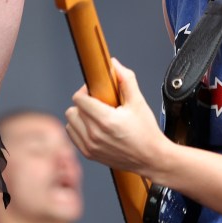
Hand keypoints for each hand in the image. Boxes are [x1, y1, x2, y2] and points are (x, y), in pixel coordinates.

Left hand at [65, 58, 167, 176]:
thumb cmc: (146, 132)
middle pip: (73, 110)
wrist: (151, 158)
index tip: (96, 92)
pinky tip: (94, 127)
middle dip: (83, 103)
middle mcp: (95, 135)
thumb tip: (114, 64)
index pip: (79, 99)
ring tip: (96, 117)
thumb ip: (126, 80)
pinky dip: (79, 129)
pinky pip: (73, 135)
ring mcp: (90, 146)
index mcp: (106, 120)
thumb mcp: (138, 102)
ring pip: (70, 122)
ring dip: (80, 116)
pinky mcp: (89, 154)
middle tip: (98, 104)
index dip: (86, 91)